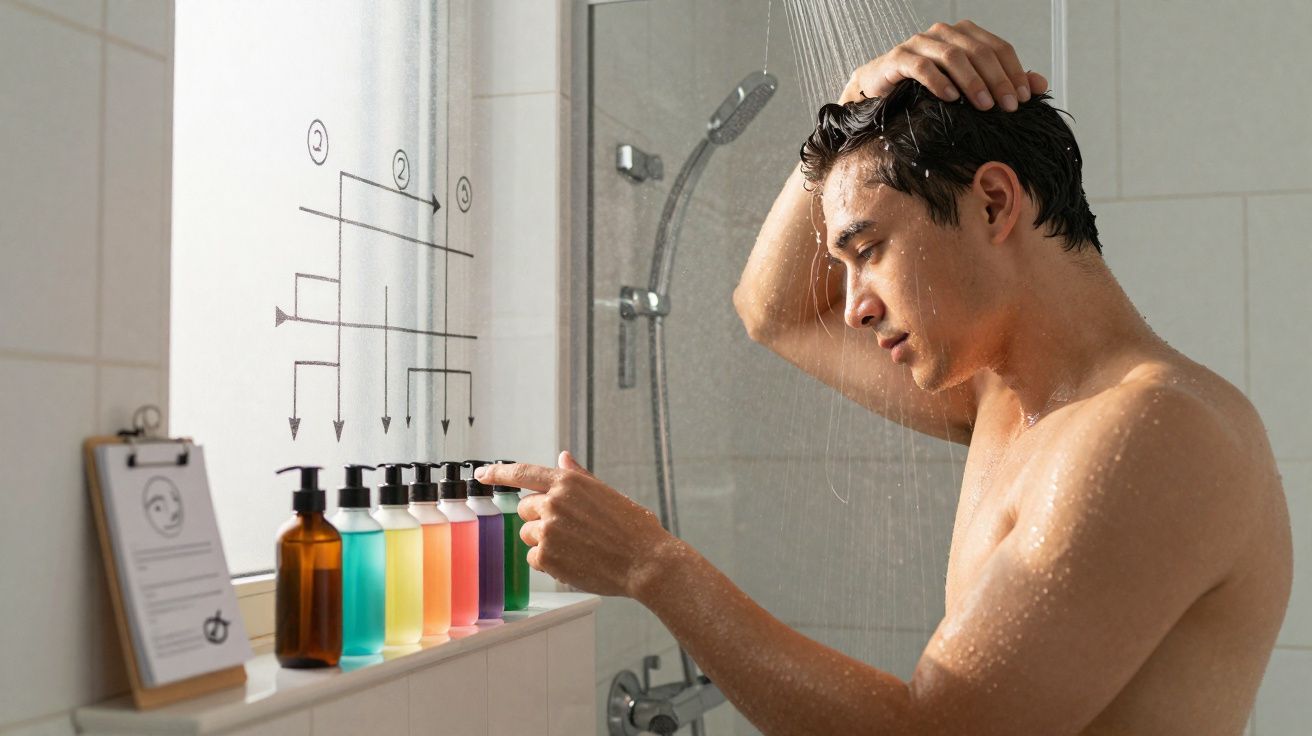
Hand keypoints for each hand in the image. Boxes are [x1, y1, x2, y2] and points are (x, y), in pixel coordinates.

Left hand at [475, 451, 677, 597]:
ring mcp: (548, 530)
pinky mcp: (546, 556)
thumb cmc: (633, 528)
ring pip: (528, 534)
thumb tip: (563, 457)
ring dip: (544, 541)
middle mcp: (553, 502)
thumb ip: (578, 476)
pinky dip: (549, 561)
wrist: (645, 562)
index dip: (498, 473)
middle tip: (571, 529)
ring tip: (577, 546)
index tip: (481, 474)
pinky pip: (533, 557)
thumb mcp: (606, 493)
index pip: (523, 472)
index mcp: (568, 482)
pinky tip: (575, 561)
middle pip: (525, 508)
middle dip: (540, 518)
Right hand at [840, 19, 1047, 110]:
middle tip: (1009, 107)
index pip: (998, 47)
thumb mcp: (967, 88)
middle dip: (998, 79)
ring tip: (984, 106)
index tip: (1024, 99)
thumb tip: (1040, 84)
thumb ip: (1002, 83)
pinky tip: (951, 98)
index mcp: (964, 35)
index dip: (1014, 72)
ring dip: (973, 82)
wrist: (878, 94)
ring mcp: (919, 43)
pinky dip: (939, 82)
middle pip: (979, 50)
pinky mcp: (898, 58)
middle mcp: (943, 33)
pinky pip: (921, 66)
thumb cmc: (925, 91)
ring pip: (953, 55)